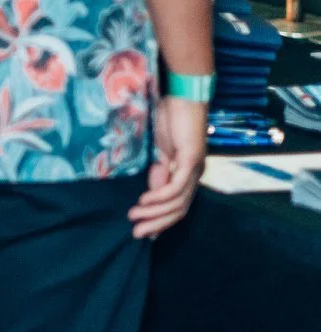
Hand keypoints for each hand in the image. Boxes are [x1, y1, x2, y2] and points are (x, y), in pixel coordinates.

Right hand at [130, 96, 205, 238]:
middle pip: (179, 210)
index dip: (162, 220)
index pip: (178, 206)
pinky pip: (177, 185)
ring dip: (155, 212)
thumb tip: (152, 193)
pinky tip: (146, 200)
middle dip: (157, 224)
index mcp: (189, 174)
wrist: (183, 97)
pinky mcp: (191, 159)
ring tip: (135, 217)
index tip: (144, 232)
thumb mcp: (160, 149)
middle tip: (137, 234)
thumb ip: (159, 170)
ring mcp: (195, 169)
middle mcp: (196, 176)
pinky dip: (161, 195)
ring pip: (178, 202)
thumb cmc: (172, 118)